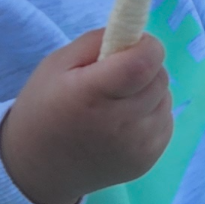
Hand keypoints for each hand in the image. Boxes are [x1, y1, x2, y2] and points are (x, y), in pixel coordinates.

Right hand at [0, 28, 174, 203]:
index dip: (145, 46)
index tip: (130, 45)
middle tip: (119, 74)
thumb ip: (98, 41)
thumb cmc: (44, 108)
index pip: (145, 62)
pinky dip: (151, 114)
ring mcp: (137, 147)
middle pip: (159, 78)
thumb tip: (135, 34)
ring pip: (166, 99)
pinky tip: (124, 123)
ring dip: (149, 92)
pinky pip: (165, 121)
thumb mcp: (57, 64)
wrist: (38, 169)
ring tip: (118, 101)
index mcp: (92, 96)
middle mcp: (119, 125)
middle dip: (146, 67)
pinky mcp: (147, 161)